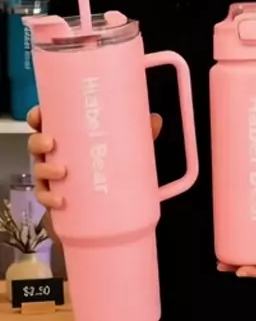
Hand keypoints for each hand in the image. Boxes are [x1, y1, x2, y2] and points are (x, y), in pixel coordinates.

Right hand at [27, 106, 162, 210]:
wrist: (110, 207)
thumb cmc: (112, 166)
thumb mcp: (127, 147)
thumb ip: (140, 133)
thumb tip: (155, 119)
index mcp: (67, 137)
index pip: (46, 122)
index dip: (37, 116)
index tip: (40, 113)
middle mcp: (55, 155)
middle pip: (36, 144)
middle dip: (38, 141)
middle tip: (51, 142)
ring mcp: (53, 178)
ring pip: (38, 171)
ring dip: (45, 170)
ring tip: (62, 171)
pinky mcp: (56, 199)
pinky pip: (45, 198)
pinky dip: (49, 199)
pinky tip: (60, 200)